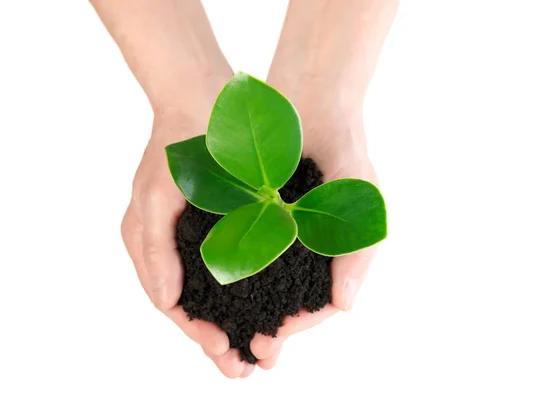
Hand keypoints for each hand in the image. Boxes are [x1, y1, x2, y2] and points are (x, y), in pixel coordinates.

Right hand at [121, 95, 256, 378]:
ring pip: (212, 293)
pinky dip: (243, 293)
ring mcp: (195, 236)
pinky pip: (229, 269)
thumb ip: (155, 251)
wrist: (202, 101)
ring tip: (255, 351)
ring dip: (232, 321)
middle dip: (215, 339)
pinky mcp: (220, 224)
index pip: (170, 303)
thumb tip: (167, 302)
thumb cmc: (175, 147)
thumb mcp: (156, 197)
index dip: (195, 331)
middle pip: (192, 306)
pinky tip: (263, 308)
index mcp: (148, 244)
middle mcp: (170, 247)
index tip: (223, 350)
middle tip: (242, 370)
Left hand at [249, 81, 380, 366]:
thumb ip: (356, 251)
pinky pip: (244, 247)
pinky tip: (215, 284)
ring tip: (225, 325)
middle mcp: (310, 245)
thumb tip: (345, 306)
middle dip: (270, 323)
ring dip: (248, 303)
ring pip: (265, 279)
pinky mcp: (257, 210)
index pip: (322, 301)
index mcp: (339, 250)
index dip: (301, 324)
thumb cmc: (345, 145)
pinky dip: (232, 268)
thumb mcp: (360, 197)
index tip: (274, 338)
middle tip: (246, 346)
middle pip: (290, 297)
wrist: (312, 97)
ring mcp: (283, 229)